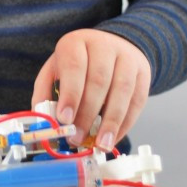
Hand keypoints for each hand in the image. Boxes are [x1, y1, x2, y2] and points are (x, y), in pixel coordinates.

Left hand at [31, 29, 150, 149]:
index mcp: (76, 42)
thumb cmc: (78, 64)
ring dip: (111, 122)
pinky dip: (126, 123)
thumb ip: (44, 94)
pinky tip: (114, 137)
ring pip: (122, 90)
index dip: (70, 94)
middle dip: (87, 114)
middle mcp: (103, 45)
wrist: (111, 46)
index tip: (65, 119)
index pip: (74, 66)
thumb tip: (43, 124)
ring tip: (100, 144)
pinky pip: (138, 100)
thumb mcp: (55, 70)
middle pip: (98, 80)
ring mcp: (127, 57)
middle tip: (78, 138)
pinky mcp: (143, 71)